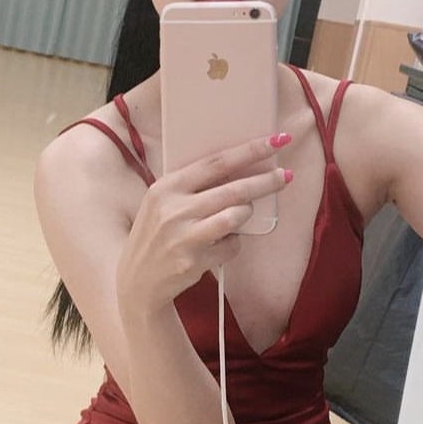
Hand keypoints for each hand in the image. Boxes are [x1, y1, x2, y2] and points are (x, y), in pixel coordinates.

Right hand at [116, 134, 292, 323]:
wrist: (137, 282)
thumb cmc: (157, 236)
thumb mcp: (162, 204)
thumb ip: (192, 187)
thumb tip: (239, 169)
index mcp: (166, 187)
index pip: (216, 162)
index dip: (250, 150)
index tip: (276, 141)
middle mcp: (172, 209)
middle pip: (232, 189)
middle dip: (265, 181)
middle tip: (285, 176)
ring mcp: (183, 236)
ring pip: (235, 216)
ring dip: (245, 215)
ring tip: (239, 217)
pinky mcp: (193, 261)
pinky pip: (231, 246)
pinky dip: (233, 244)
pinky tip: (220, 245)